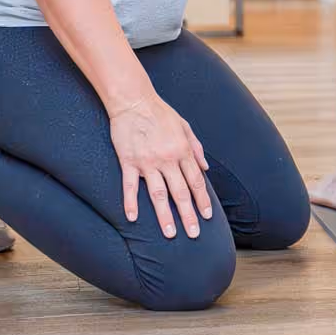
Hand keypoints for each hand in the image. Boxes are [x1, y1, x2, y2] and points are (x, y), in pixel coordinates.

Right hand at [108, 94, 212, 237]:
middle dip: (189, 215)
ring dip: (165, 216)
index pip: (196, 181)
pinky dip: (131, 203)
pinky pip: (130, 186)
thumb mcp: (184, 126)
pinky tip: (133, 218)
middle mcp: (168, 159)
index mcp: (183, 151)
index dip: (202, 200)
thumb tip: (206, 168)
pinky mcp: (129, 161)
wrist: (133, 100)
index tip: (206, 216)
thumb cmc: (160, 112)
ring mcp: (147, 162)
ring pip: (159, 194)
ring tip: (170, 234)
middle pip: (181, 192)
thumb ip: (196, 148)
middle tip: (194, 234)